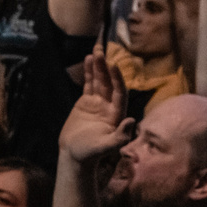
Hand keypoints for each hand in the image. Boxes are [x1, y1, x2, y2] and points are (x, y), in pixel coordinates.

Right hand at [58, 47, 132, 164]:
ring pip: (99, 81)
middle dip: (105, 68)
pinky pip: (89, 84)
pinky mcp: (86, 102)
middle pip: (109, 83)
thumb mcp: (104, 147)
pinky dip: (89, 73)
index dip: (117, 79)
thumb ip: (119, 136)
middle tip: (101, 52)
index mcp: (116, 115)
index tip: (113, 65)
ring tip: (96, 51)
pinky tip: (89, 60)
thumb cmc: (90, 154)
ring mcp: (98, 103)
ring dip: (98, 66)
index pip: (119, 93)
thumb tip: (131, 121)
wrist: (74, 156)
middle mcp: (109, 107)